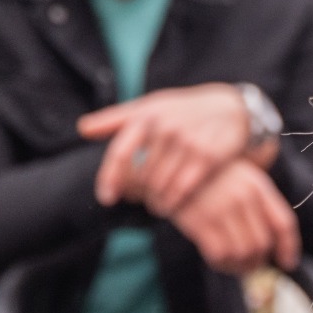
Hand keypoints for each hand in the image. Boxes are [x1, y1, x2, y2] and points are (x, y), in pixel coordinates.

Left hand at [84, 83, 272, 216]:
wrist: (229, 109)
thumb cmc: (181, 112)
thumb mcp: (150, 108)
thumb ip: (115, 119)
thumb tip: (82, 129)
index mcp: (146, 115)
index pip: (121, 152)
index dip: (110, 178)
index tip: (107, 199)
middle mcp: (166, 127)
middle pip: (142, 176)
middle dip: (141, 193)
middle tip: (144, 200)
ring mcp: (188, 142)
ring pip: (161, 186)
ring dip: (157, 201)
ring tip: (158, 204)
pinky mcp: (208, 157)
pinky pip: (182, 190)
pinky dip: (175, 202)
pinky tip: (173, 204)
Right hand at [168, 159, 299, 274]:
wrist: (168, 168)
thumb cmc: (208, 179)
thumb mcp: (239, 180)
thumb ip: (259, 205)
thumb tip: (276, 245)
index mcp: (257, 185)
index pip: (283, 222)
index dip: (289, 247)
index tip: (287, 262)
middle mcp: (243, 196)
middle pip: (262, 243)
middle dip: (258, 261)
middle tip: (250, 266)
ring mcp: (221, 208)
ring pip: (243, 253)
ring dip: (240, 266)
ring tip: (233, 265)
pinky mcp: (200, 221)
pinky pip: (221, 255)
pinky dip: (222, 265)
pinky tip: (218, 261)